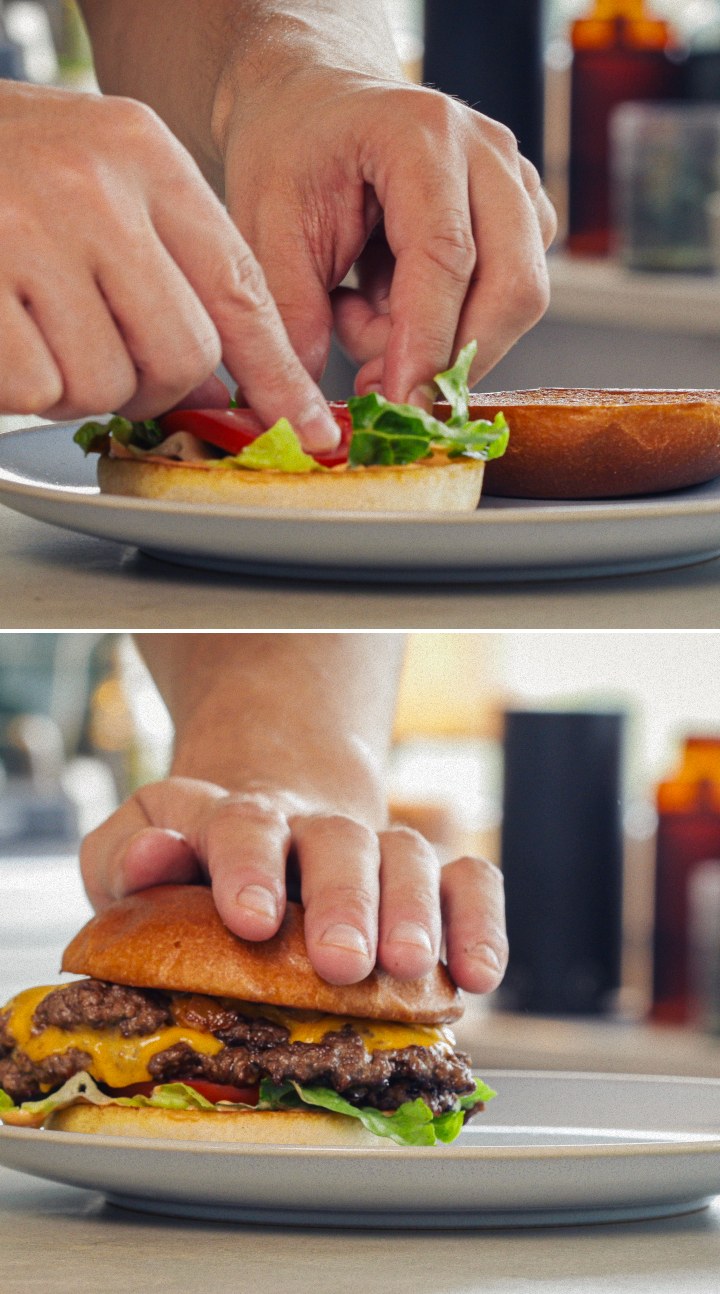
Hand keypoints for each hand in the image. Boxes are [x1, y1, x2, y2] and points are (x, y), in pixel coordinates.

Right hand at [0, 81, 337, 448]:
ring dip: (75, 383)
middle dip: (153, 383)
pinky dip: (21, 386)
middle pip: (182, 354)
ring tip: (37, 327)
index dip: (277, 374)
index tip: (306, 428)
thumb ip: (168, 261)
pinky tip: (5, 335)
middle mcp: (91, 189)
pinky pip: (36, 390)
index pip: (238, 287)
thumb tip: (220, 381)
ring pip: (105, 384)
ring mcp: (25, 235)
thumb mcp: (102, 179)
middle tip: (108, 355)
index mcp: (140, 155)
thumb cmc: (6, 173)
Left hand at [80, 777, 507, 992]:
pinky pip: (469, 880)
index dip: (249, 865)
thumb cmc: (190, 870)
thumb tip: (154, 856)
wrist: (267, 829)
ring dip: (414, 911)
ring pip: (407, 855)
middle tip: (343, 962)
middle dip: (345, 899)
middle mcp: (309, 825)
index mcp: (229, 818)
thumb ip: (124, 857)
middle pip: (337, 840)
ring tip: (412, 970)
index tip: (251, 919)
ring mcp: (372, 849)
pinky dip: (482, 920)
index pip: (243, 823)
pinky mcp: (426, 879)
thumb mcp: (130, 859)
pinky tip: (480, 973)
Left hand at [219, 67, 556, 404]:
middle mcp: (487, 152)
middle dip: (451, 358)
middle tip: (378, 388)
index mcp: (420, 134)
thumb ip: (290, 313)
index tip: (402, 405)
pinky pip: (504, 299)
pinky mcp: (522, 218)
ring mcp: (516, 183)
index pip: (446, 257)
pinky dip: (447, 324)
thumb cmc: (289, 152)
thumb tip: (311, 405)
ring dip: (439, 339)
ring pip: (515, 301)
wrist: (314, 105)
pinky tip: (388, 297)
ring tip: (359, 310)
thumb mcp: (264, 226)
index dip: (429, 344)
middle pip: (512, 286)